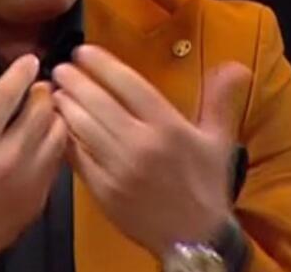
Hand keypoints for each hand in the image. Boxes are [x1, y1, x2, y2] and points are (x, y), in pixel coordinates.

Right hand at [0, 55, 67, 271]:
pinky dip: (56, 144)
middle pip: (40, 111)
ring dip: (54, 116)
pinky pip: (58, 162)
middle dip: (42, 92)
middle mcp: (7, 160)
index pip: (7, 96)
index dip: (21, 72)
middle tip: (38, 85)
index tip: (30, 59)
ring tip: (46, 108)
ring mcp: (27, 182)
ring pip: (57, 135)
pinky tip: (47, 138)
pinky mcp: (37, 199)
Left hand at [51, 45, 250, 256]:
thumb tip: (235, 66)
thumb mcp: (218, 141)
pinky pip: (76, 157)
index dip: (101, 64)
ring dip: (65, 105)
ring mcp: (119, 169)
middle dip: (75, 80)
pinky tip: (59, 125)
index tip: (84, 51)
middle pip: (98, 102)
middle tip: (62, 67)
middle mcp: (141, 145)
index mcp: (169, 127)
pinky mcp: (103, 191)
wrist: (195, 239)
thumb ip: (220, 99)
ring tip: (55, 91)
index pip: (128, 84)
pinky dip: (65, 137)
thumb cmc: (205, 186)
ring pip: (82, 127)